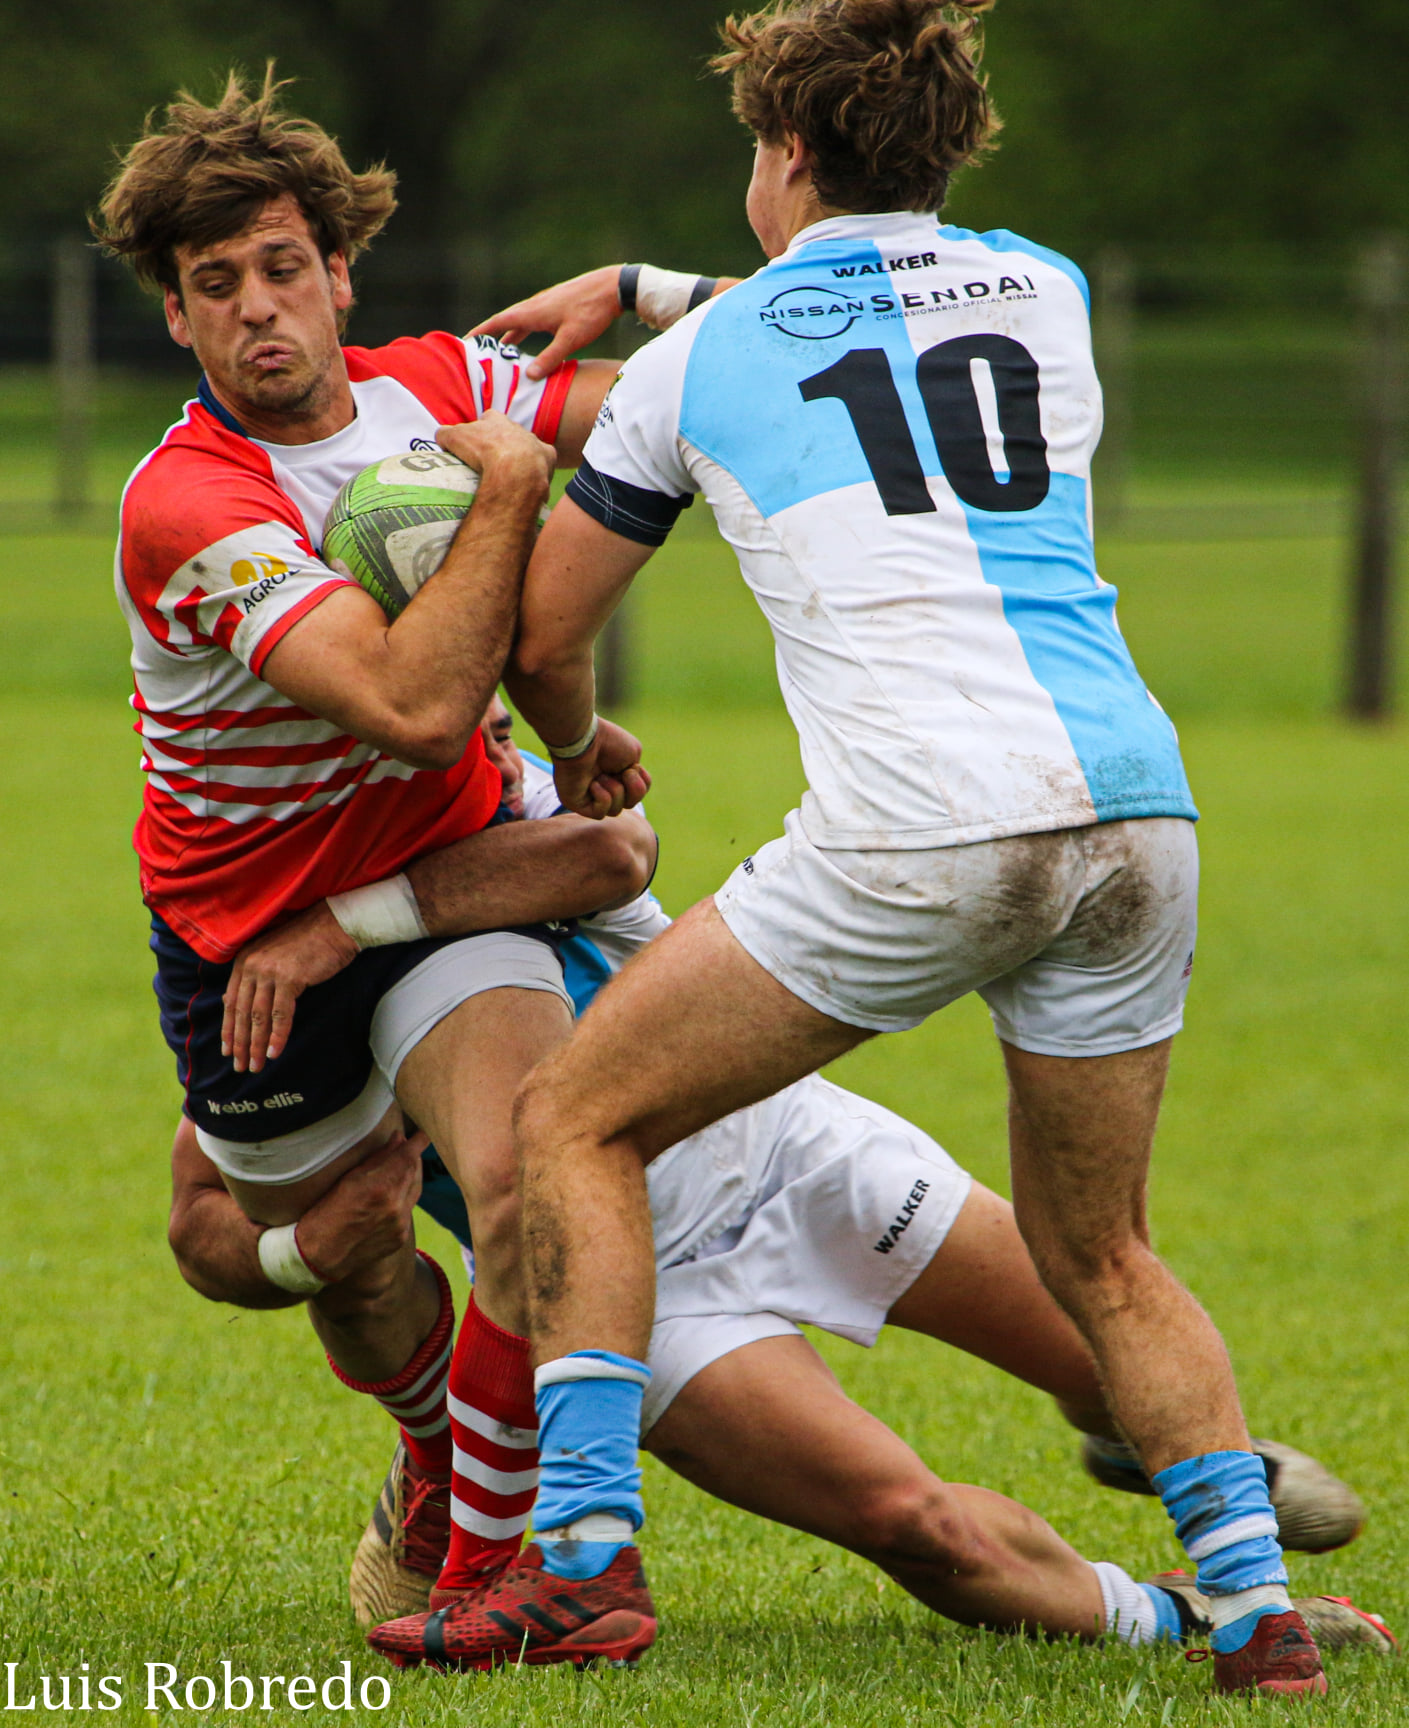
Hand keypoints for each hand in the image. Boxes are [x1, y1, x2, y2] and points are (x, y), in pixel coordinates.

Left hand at [221, 902, 358, 1073]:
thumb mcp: (272, 955)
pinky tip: (274, 1052)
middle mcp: (252, 965)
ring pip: (258, 1017)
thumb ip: (254, 976)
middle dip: (240, 1043)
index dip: (229, 1029)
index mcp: (244, 960)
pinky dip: (277, 1036)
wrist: (335, 925)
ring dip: (256, 1045)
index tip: (228, 1051)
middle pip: (242, 1013)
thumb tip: (230, 1002)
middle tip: (239, 1066)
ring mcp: (269, 971)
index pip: (231, 1002)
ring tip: (256, 1065)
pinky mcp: (289, 978)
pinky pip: (280, 1014)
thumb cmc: (308, 941)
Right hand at [294, 1130, 427, 1283]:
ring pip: (415, 1191)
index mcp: (380, 1187)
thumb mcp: (347, 1179)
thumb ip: (377, 1159)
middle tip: (407, 1147)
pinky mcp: (400, 1238)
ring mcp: (400, 1224)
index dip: (417, 1143)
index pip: (408, 1157)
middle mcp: (395, 1206)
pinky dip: (404, 1198)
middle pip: (414, 1173)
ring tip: (402, 1167)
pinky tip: (394, 1194)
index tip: (422, 1133)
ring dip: (411, 1177)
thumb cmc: (324, 1213)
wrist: (318, 1256)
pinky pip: (408, 1210)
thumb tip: (398, 1139)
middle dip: (413, 1158)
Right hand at [437, 411, 555, 490]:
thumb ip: (446, 433)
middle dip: (504, 443)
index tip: (477, 441)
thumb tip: (440, 435)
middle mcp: (518, 427)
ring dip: (522, 457)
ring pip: (529, 446)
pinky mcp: (548, 458)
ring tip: (511, 474)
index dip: (482, 429)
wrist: (514, 469)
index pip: (488, 418)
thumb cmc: (482, 450)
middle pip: (510, 433)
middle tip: (494, 460)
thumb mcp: (454, 438)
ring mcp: (535, 442)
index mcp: (496, 419)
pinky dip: (539, 469)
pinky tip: (531, 480)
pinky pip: (545, 462)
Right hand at [471, 265, 623, 379]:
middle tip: (479, 347)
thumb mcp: (570, 340)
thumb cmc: (591, 312)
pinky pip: (533, 319)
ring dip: (510, 333)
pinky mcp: (557, 304)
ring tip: (502, 348)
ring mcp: (546, 303)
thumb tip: (528, 376)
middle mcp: (535, 305)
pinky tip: (529, 336)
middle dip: (491, 334)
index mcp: (533, 312)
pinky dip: (525, 329)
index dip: (481, 332)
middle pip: (507, 321)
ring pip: (521, 320)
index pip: (499, 322)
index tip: (465, 340)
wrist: (612, 287)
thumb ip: (549, 358)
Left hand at [552, 717, 650, 818]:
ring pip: (615, 811)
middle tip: (625, 773)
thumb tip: (623, 788)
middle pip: (631, 803)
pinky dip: (601, 798)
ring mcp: (589, 795)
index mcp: (617, 772)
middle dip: (633, 789)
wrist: (584, 740)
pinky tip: (593, 783)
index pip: (638, 791)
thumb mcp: (634, 754)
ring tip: (602, 775)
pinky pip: (600, 813)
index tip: (633, 767)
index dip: (641, 782)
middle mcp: (604, 784)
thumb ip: (636, 774)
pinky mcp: (577, 803)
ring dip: (615, 791)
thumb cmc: (608, 742)